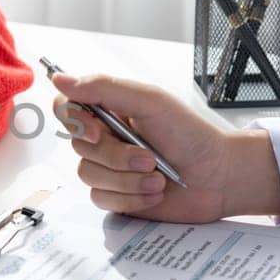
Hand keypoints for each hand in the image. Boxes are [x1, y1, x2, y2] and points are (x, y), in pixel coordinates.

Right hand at [51, 73, 279, 222]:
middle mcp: (106, 138)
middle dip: (117, 156)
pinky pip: (102, 199)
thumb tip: (61, 80)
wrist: (219, 178)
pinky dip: (131, 198)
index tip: (97, 131)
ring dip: (128, 180)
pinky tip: (155, 192)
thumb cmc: (191, 136)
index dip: (74, 121)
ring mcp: (110, 169)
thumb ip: (104, 88)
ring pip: (89, 176)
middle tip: (150, 157)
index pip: (67, 108)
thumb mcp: (150, 102)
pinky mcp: (117, 196)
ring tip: (158, 177)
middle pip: (78, 147)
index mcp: (110, 111)